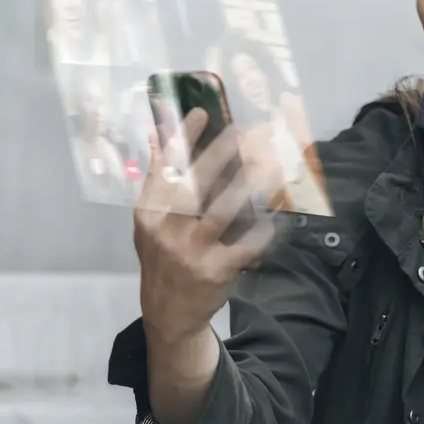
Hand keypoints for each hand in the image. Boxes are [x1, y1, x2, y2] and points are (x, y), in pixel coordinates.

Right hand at [134, 109, 276, 344]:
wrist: (169, 312)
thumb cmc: (162, 256)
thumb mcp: (149, 221)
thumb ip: (156, 177)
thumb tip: (157, 133)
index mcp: (150, 213)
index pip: (165, 168)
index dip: (181, 138)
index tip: (201, 112)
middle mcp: (167, 230)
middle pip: (193, 186)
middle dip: (216, 157)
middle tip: (240, 132)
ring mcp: (191, 251)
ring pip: (220, 212)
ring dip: (245, 188)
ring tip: (266, 166)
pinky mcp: (216, 270)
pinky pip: (245, 246)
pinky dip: (262, 232)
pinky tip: (274, 219)